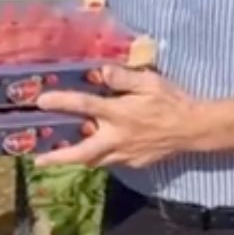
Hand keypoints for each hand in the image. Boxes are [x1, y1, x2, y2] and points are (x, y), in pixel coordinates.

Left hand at [33, 65, 200, 168]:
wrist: (194, 129)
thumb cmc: (171, 101)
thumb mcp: (150, 81)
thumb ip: (124, 78)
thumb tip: (101, 72)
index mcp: (119, 113)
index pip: (84, 106)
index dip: (61, 102)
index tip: (41, 101)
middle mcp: (117, 137)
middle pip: (82, 152)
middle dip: (58, 157)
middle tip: (39, 160)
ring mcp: (126, 154)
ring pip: (96, 161)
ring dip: (77, 159)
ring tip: (61, 157)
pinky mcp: (135, 162)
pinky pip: (113, 161)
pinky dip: (101, 157)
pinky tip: (98, 151)